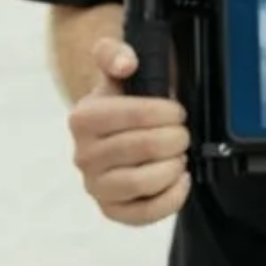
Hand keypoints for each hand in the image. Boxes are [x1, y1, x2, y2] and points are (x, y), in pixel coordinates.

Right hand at [68, 36, 190, 226]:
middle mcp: (83, 155)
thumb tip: (125, 62)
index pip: (133, 115)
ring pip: (142, 183)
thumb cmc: (122, 100)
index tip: (177, 111)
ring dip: (172, 166)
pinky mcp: (111, 210)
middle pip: (143, 148)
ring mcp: (96, 185)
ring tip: (178, 155)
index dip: (165, 112)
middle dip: (174, 137)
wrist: (114, 132)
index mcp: (84, 118)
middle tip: (181, 132)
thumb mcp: (117, 68)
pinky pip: (143, 214)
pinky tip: (180, 179)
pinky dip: (171, 198)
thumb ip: (115, 52)